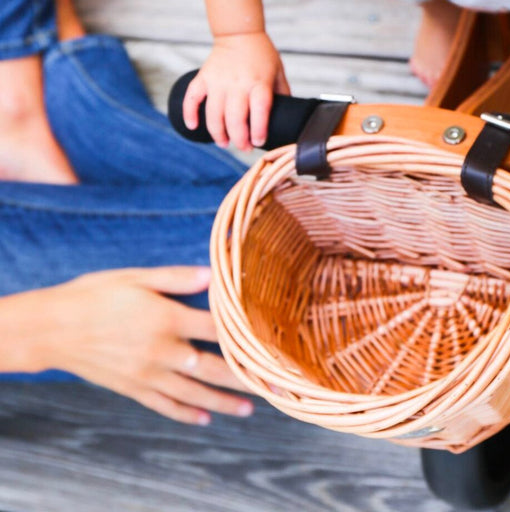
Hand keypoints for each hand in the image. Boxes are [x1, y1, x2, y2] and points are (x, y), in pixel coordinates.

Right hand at [42, 266, 252, 424]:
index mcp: (166, 319)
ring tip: (249, 409)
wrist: (52, 327)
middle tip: (271, 386)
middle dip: (244, 378)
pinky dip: (186, 414)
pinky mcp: (133, 388)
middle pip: (212, 368)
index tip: (268, 340)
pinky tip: (204, 420)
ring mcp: (148, 374)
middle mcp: (162, 351)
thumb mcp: (136, 277)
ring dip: (223, 402)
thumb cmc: (96, 295)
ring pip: (193, 393)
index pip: (216, 329)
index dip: (243, 334)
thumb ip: (176, 278)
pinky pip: (164, 405)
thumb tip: (213, 275)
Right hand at [182, 32, 289, 150]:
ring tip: (224, 143)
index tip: (258, 142)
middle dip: (239, 139)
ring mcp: (218, 81)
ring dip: (218, 133)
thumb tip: (288, 118)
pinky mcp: (203, 77)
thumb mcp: (278, 73)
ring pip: (214, 114)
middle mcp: (238, 84)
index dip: (259, 131)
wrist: (239, 33)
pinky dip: (189, 113)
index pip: (259, 112)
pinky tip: (193, 126)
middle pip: (235, 119)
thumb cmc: (262, 55)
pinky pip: (192, 98)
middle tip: (243, 147)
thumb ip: (283, 95)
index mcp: (259, 84)